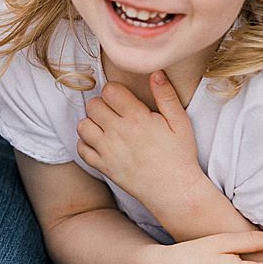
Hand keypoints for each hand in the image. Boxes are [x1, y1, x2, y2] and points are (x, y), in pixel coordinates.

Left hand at [77, 72, 198, 205]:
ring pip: (83, 125)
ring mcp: (107, 151)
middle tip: (116, 113)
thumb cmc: (180, 155)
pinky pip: (81, 149)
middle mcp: (118, 132)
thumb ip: (166, 95)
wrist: (174, 191)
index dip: (116, 91)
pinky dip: (87, 144)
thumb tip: (155, 72)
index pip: (110, 90)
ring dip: (92, 123)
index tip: (125, 99)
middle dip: (103, 105)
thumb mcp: (180, 122)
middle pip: (93, 105)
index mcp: (137, 118)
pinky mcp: (103, 167)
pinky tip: (101, 143)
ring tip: (107, 127)